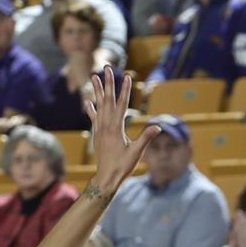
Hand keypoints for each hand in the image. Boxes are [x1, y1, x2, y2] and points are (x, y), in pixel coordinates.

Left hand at [81, 65, 145, 191]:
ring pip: (98, 105)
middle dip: (108, 83)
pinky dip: (90, 108)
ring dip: (96, 90)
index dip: (125, 89)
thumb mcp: (137, 153)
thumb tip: (158, 126)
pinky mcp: (97, 134)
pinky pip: (93, 117)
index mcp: (116, 128)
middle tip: (107, 68)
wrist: (106, 178)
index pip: (121, 104)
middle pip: (107, 100)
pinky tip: (88, 101)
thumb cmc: (123, 166)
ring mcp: (99, 129)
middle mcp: (105, 125)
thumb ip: (146, 138)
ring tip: (94, 76)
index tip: (127, 76)